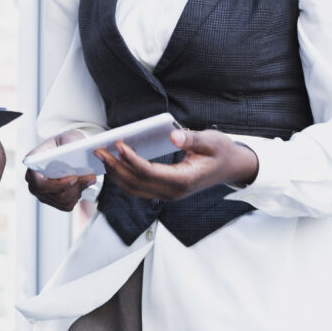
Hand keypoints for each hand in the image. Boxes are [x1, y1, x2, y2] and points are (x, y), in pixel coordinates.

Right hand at [24, 130, 94, 210]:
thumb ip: (70, 143)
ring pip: (60, 200)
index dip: (55, 183)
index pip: (37, 180)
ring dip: (78, 191)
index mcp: (32, 161)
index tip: (73, 177)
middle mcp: (33, 179)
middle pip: (49, 193)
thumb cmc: (66, 143)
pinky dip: (77, 196)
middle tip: (89, 178)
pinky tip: (81, 185)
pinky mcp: (52, 200)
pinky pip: (66, 205)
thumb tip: (72, 150)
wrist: (69, 151)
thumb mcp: (68, 138)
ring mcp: (41, 192)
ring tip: (88, 179)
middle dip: (72, 187)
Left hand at [93, 128, 258, 200]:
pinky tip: (115, 164)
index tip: (118, 144)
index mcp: (183, 180)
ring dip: (116, 174)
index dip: (130, 159)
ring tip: (102, 157)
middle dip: (114, 167)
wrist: (234, 167)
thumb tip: (174, 135)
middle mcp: (173, 192)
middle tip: (98, 150)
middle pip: (135, 184)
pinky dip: (124, 177)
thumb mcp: (212, 141)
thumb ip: (192, 139)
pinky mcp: (166, 191)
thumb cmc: (222, 152)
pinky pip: (139, 188)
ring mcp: (169, 194)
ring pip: (134, 189)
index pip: (148, 172)